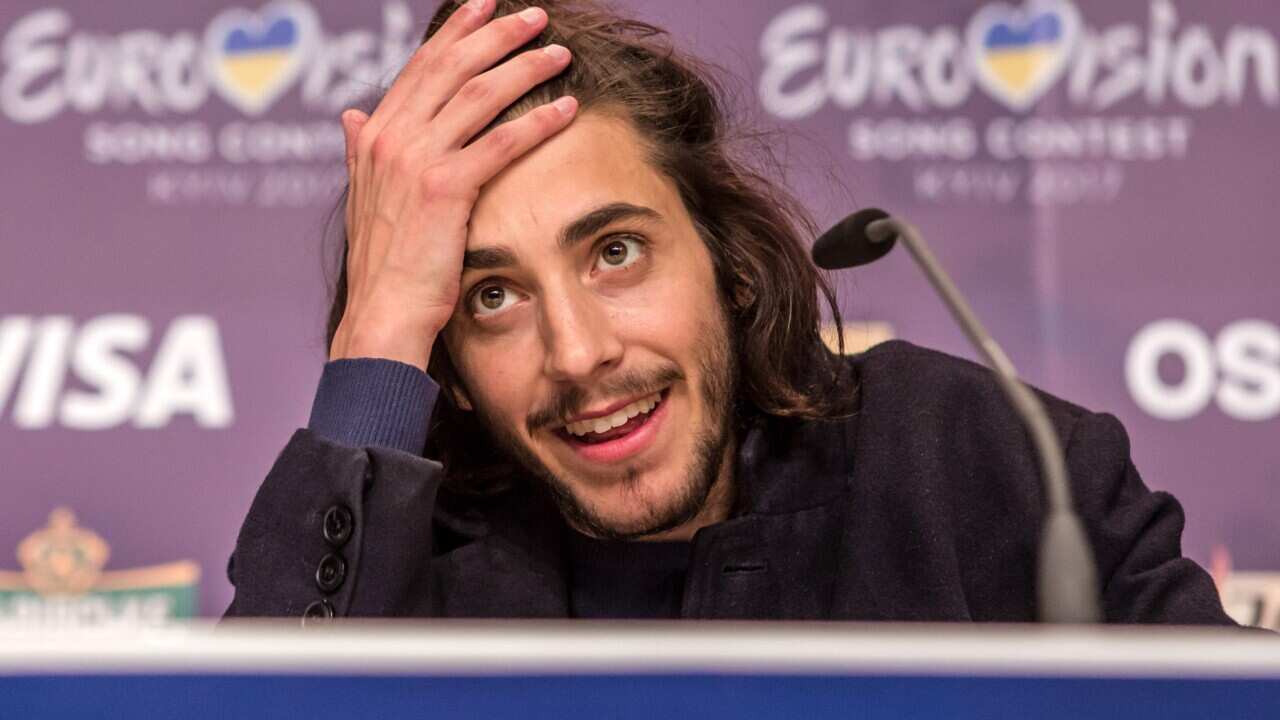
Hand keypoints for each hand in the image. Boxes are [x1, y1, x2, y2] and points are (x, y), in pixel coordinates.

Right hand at [329, 0, 576, 370]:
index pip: (421, 66)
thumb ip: (362, 150)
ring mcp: (416, 160)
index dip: (456, 32)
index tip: (484, 7)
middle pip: (453, 67)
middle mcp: (391, 137)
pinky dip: (537, 121)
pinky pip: (501, 142)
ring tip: (559, 53)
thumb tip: (353, 116)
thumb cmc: (384, 264)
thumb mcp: (366, 197)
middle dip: (497, 35)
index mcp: (375, 135)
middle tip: (535, 17)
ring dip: (525, 67)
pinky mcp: (445, 189)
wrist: (382, 313)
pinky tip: (568, 108)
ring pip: (480, 95)